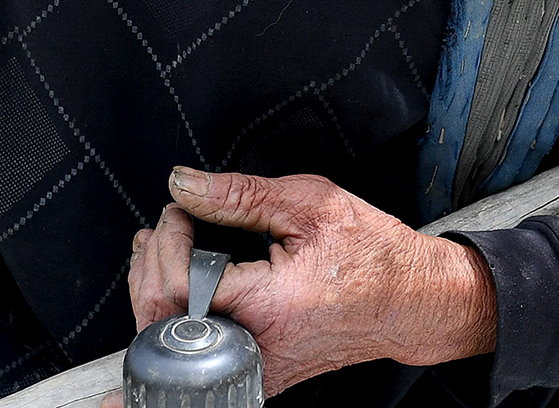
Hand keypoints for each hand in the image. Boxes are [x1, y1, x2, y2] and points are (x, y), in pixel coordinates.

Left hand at [120, 167, 496, 397]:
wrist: (409, 301)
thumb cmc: (371, 253)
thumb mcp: (310, 203)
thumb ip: (239, 195)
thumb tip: (182, 184)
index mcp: (269, 306)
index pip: (178, 285)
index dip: (167, 239)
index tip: (180, 210)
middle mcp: (257, 349)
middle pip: (162, 322)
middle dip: (149, 264)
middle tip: (166, 225)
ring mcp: (256, 370)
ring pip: (172, 343)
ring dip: (153, 289)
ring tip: (160, 246)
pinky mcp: (256, 375)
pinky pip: (195, 352)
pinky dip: (175, 316)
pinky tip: (177, 282)